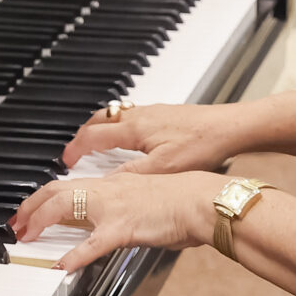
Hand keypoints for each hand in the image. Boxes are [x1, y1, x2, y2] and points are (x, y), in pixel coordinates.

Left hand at [9, 171, 225, 271]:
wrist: (201, 200)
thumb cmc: (183, 202)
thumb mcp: (145, 200)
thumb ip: (123, 210)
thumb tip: (108, 224)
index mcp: (113, 183)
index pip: (68, 184)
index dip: (43, 197)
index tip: (29, 210)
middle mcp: (108, 189)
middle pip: (56, 190)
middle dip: (31, 206)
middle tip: (16, 223)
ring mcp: (114, 207)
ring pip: (65, 205)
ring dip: (41, 221)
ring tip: (27, 237)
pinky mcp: (124, 227)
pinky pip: (93, 243)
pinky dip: (75, 255)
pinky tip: (62, 266)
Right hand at [65, 102, 248, 175]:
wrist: (230, 127)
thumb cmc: (203, 144)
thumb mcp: (163, 168)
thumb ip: (131, 175)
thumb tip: (105, 184)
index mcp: (134, 128)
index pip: (92, 136)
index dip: (75, 150)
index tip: (66, 161)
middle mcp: (140, 116)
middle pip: (99, 119)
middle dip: (82, 135)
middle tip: (74, 149)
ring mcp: (153, 112)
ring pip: (115, 115)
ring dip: (101, 128)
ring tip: (96, 142)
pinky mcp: (166, 113)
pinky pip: (131, 115)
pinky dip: (120, 126)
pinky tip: (132, 139)